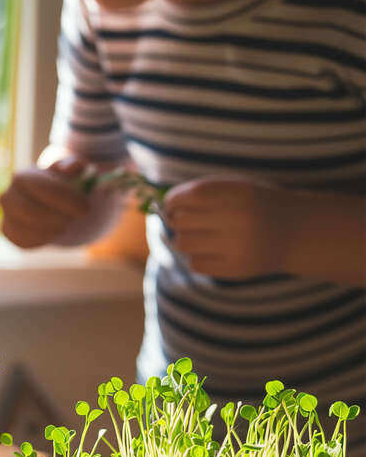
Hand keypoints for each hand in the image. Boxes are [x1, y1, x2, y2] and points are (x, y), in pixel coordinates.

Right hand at [0, 157, 91, 247]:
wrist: (46, 198)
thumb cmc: (60, 182)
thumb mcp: (71, 170)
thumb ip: (74, 165)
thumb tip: (70, 169)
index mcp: (22, 177)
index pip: (43, 189)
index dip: (66, 200)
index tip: (85, 209)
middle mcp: (7, 196)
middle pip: (32, 213)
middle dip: (59, 217)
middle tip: (75, 217)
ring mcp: (5, 215)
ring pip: (30, 230)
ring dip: (55, 228)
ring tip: (65, 220)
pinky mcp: (8, 233)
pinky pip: (27, 242)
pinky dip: (46, 237)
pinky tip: (54, 228)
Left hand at [162, 176, 291, 279]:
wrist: (297, 231)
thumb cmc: (254, 205)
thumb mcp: (234, 188)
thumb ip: (200, 193)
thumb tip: (160, 207)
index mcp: (236, 193)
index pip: (186, 197)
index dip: (172, 201)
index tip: (172, 204)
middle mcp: (237, 218)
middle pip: (179, 222)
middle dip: (177, 221)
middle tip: (187, 222)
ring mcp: (238, 246)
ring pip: (183, 244)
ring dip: (186, 240)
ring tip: (203, 236)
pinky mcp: (237, 269)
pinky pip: (196, 264)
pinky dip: (198, 257)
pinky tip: (214, 251)